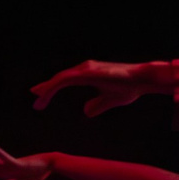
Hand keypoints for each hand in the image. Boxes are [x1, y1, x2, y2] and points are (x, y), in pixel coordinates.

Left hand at [31, 60, 173, 115]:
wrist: (143, 80)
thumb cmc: (130, 87)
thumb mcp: (110, 100)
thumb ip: (98, 105)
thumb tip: (85, 111)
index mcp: (90, 74)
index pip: (66, 80)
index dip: (52, 87)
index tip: (41, 96)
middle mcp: (86, 68)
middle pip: (60, 78)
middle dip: (46, 88)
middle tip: (35, 99)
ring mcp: (86, 69)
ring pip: (60, 79)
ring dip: (47, 90)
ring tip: (38, 102)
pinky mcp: (87, 73)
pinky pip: (64, 80)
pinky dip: (53, 88)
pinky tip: (45, 96)